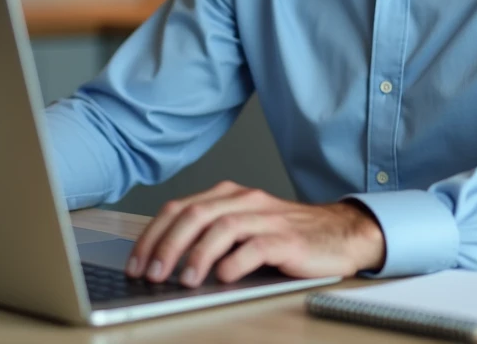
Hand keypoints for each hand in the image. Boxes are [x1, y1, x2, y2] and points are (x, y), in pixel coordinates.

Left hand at [125, 180, 384, 286]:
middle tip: (151, 274)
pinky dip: (235, 263)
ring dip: (196, 255)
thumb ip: (209, 237)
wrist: (341, 234)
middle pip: (194, 215)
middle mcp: (245, 201)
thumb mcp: (243, 230)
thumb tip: (163, 264)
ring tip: (183, 281)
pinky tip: (223, 278)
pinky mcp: (288, 239)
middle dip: (166, 246)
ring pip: (221, 228)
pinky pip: (256, 247)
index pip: (179, 208)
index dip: (152, 235)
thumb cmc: (287, 237)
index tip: (136, 263)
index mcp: (228, 195)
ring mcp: (267, 218)